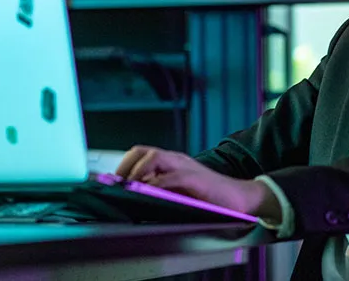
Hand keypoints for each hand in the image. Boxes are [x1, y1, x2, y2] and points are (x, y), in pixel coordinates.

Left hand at [115, 145, 281, 221]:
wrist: (238, 197)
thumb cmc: (209, 196)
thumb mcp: (180, 190)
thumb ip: (161, 188)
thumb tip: (135, 194)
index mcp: (172, 161)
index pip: (141, 153)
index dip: (123, 164)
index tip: (110, 181)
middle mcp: (176, 159)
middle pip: (143, 151)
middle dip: (125, 165)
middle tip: (115, 183)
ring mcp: (186, 167)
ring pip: (155, 157)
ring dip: (137, 171)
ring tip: (128, 185)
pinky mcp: (195, 178)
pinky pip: (171, 177)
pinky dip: (156, 184)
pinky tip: (148, 192)